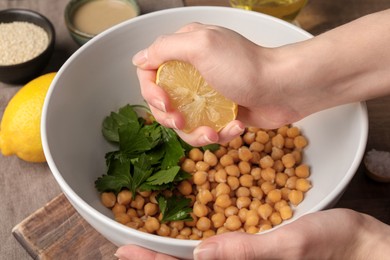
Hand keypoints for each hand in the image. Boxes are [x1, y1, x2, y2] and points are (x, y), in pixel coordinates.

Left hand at [115, 208, 389, 258]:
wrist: (360, 246)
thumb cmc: (335, 247)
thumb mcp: (294, 245)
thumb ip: (249, 251)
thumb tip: (201, 254)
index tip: (125, 253)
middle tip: (125, 251)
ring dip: (170, 254)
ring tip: (145, 242)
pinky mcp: (253, 252)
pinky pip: (219, 250)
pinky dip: (195, 244)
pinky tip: (186, 233)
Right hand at [132, 23, 303, 145]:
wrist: (285, 88)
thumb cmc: (246, 66)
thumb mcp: (201, 45)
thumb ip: (165, 48)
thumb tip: (139, 59)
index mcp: (185, 52)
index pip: (150, 72)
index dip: (150, 91)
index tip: (165, 102)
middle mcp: (193, 73)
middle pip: (163, 102)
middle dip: (170, 117)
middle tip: (182, 122)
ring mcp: (207, 96)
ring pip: (183, 122)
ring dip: (195, 133)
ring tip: (214, 133)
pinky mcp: (221, 114)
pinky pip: (206, 130)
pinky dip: (219, 134)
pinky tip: (235, 127)